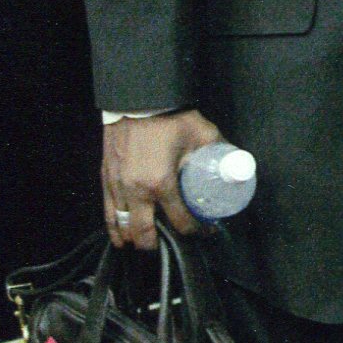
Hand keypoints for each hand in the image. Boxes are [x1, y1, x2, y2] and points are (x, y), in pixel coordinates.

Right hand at [102, 109, 223, 247]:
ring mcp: (118, 186)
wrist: (138, 97)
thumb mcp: (203, 134)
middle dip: (161, 245)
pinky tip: (121, 236)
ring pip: (123, 227)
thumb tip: (236, 167)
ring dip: (136, 240)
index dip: (197, 231)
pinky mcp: (106, 178)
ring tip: (149, 244)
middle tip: (175, 242)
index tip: (206, 231)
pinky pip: (107, 213)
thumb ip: (221, 151)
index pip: (181, 222)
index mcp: (162, 183)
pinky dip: (114, 228)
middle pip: (146, 235)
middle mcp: (137, 191)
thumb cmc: (169, 115)